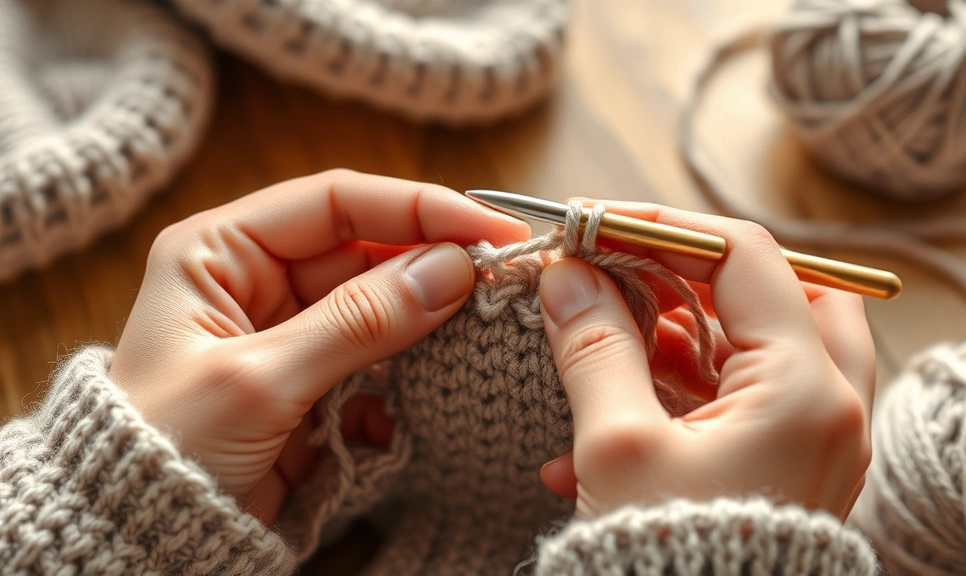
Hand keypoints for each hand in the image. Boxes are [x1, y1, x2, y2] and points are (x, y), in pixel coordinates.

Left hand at [107, 170, 529, 523]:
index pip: (336, 203)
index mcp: (222, 249)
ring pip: (380, 306)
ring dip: (429, 321)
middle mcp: (258, 279)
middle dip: (432, 265)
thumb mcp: (260, 379)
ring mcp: (290, 331)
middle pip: (367, 251)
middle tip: (502, 280)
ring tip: (484, 329)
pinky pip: (377, 359)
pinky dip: (410, 372)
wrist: (142, 538)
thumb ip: (358, 321)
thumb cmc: (164, 450)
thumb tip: (452, 269)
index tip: (487, 228)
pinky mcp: (314, 381)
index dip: (417, 208)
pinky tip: (439, 382)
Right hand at [537, 200, 873, 519]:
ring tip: (600, 340)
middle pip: (775, 290)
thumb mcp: (618, 445)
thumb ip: (594, 343)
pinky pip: (738, 399)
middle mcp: (829, 407)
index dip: (664, 228)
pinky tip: (603, 415)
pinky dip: (676, 389)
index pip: (746, 257)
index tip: (597, 223)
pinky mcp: (783, 463)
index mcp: (806, 390)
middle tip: (622, 270)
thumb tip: (567, 273)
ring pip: (757, 344)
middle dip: (691, 274)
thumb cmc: (669, 559)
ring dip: (676, 332)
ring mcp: (812, 437)